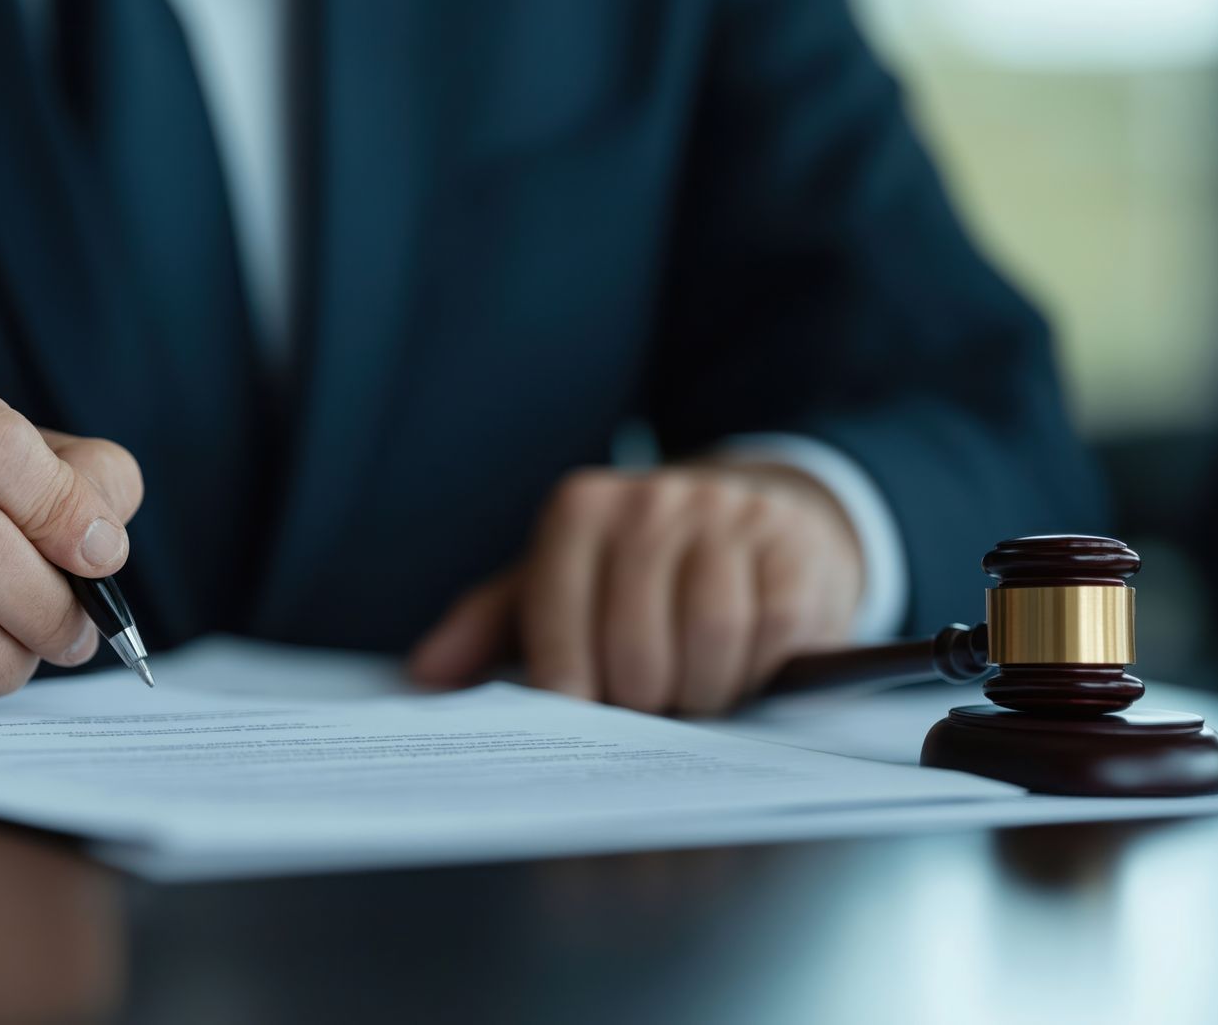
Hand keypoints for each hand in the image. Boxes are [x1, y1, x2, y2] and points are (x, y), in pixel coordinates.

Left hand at [408, 463, 863, 714]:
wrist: (753, 515)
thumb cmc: (636, 572)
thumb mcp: (557, 584)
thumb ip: (488, 628)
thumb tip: (425, 676)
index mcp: (580, 511)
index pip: (558, 629)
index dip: (570, 693)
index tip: (582, 716)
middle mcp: (651, 501)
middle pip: (635, 648)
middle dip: (641, 701)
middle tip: (646, 706)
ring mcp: (727, 516)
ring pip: (709, 641)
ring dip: (702, 692)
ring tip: (693, 691)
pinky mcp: (792, 545)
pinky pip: (772, 633)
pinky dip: (756, 670)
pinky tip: (743, 666)